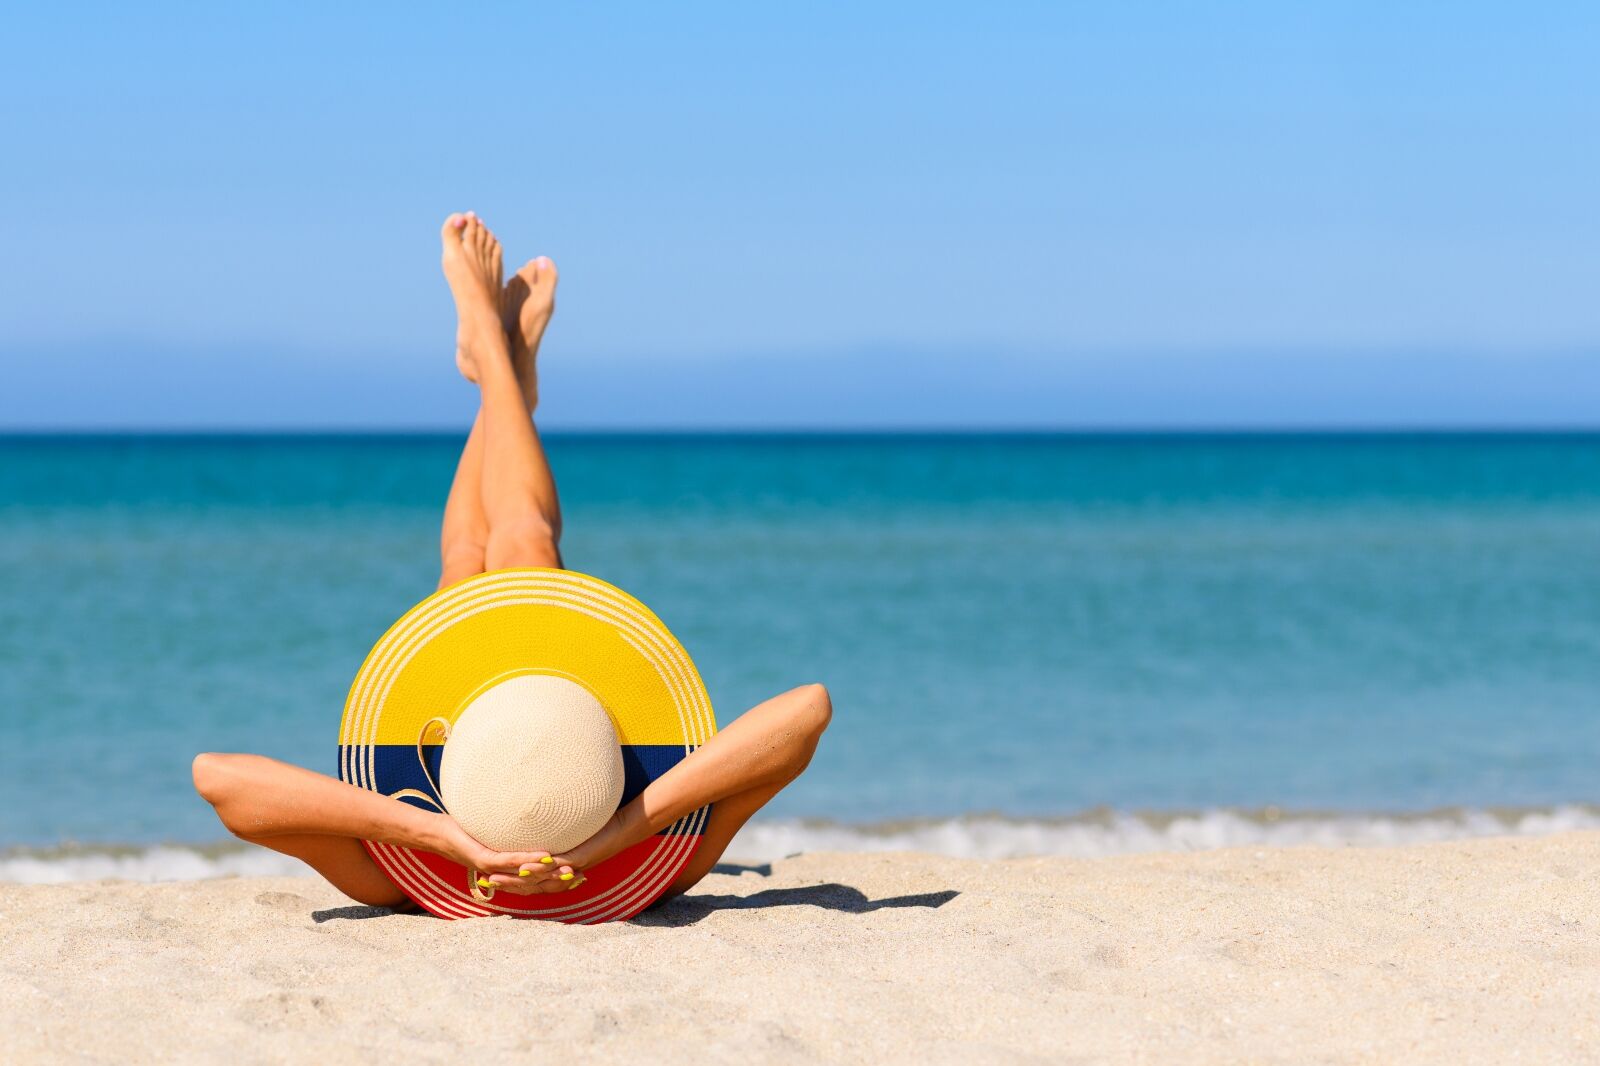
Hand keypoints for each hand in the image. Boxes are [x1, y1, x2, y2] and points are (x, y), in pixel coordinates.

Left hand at [426, 815, 584, 893]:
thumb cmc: (466, 830)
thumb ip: (514, 836)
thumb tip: (534, 823)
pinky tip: (544, 856)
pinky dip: (528, 860)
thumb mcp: (496, 833)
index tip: (582, 876)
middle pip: (536, 886)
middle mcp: (501, 876)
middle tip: (582, 876)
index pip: (538, 883)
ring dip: (548, 874)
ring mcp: (492, 870)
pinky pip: (509, 862)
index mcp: (506, 873)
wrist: (434, 834)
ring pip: (526, 877)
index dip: (559, 883)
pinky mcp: (482, 859)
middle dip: (560, 882)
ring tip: (570, 868)